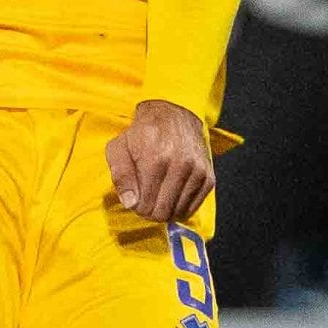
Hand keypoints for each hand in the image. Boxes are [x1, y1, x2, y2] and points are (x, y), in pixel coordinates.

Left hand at [104, 97, 216, 223]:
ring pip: (178, 212)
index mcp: (155, 158)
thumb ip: (120, 176)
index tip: (136, 197)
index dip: (136, 206)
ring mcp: (197, 171)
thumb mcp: (119, 148)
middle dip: (150, 210)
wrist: (174, 115)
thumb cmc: (143, 133)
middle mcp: (180, 165)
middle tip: (146, 198)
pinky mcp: (208, 177)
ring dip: (166, 209)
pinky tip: (172, 194)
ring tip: (158, 194)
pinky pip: (193, 208)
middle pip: (162, 212)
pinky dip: (180, 206)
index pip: (145, 204)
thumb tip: (130, 203)